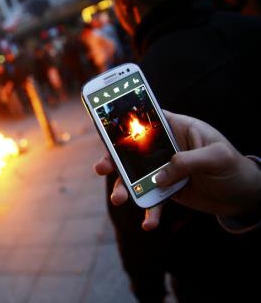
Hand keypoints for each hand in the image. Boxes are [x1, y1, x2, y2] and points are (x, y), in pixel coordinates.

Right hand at [95, 110, 260, 229]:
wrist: (242, 195)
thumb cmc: (233, 166)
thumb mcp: (216, 157)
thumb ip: (186, 162)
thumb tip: (159, 178)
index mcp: (177, 129)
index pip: (147, 119)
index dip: (126, 121)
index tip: (105, 127)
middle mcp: (165, 148)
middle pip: (132, 150)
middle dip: (113, 159)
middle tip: (101, 168)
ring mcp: (163, 169)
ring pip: (135, 177)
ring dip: (124, 188)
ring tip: (119, 199)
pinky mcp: (165, 190)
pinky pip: (151, 200)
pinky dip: (149, 212)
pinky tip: (149, 223)